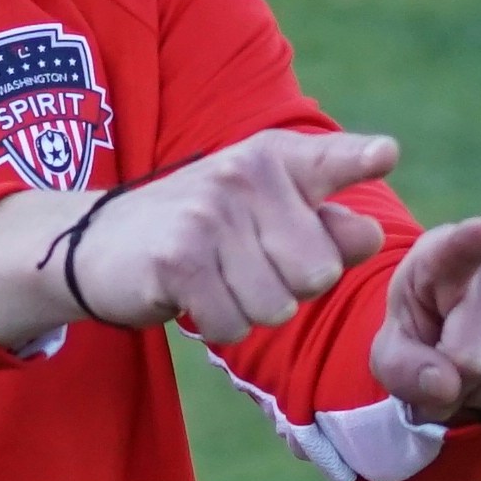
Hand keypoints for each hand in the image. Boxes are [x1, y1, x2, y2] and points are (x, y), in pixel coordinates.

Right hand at [0, 128, 396, 349]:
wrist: (94, 244)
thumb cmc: (198, 233)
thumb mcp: (260, 214)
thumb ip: (321, 224)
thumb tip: (367, 234)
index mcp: (271, 159)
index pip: (330, 161)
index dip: (358, 160)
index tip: (385, 155)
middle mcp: (242, 176)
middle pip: (318, 273)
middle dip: (288, 290)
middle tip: (242, 267)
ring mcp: (209, 214)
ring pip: (276, 307)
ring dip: (247, 311)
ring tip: (215, 280)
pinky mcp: (178, 257)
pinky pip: (233, 325)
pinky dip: (215, 325)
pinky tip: (191, 296)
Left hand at [366, 212, 480, 428]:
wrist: (463, 336)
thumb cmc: (424, 335)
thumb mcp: (392, 353)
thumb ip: (402, 369)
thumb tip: (446, 385)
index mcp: (442, 254)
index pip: (457, 249)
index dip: (473, 242)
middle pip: (473, 356)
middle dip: (457, 386)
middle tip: (449, 374)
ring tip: (480, 375)